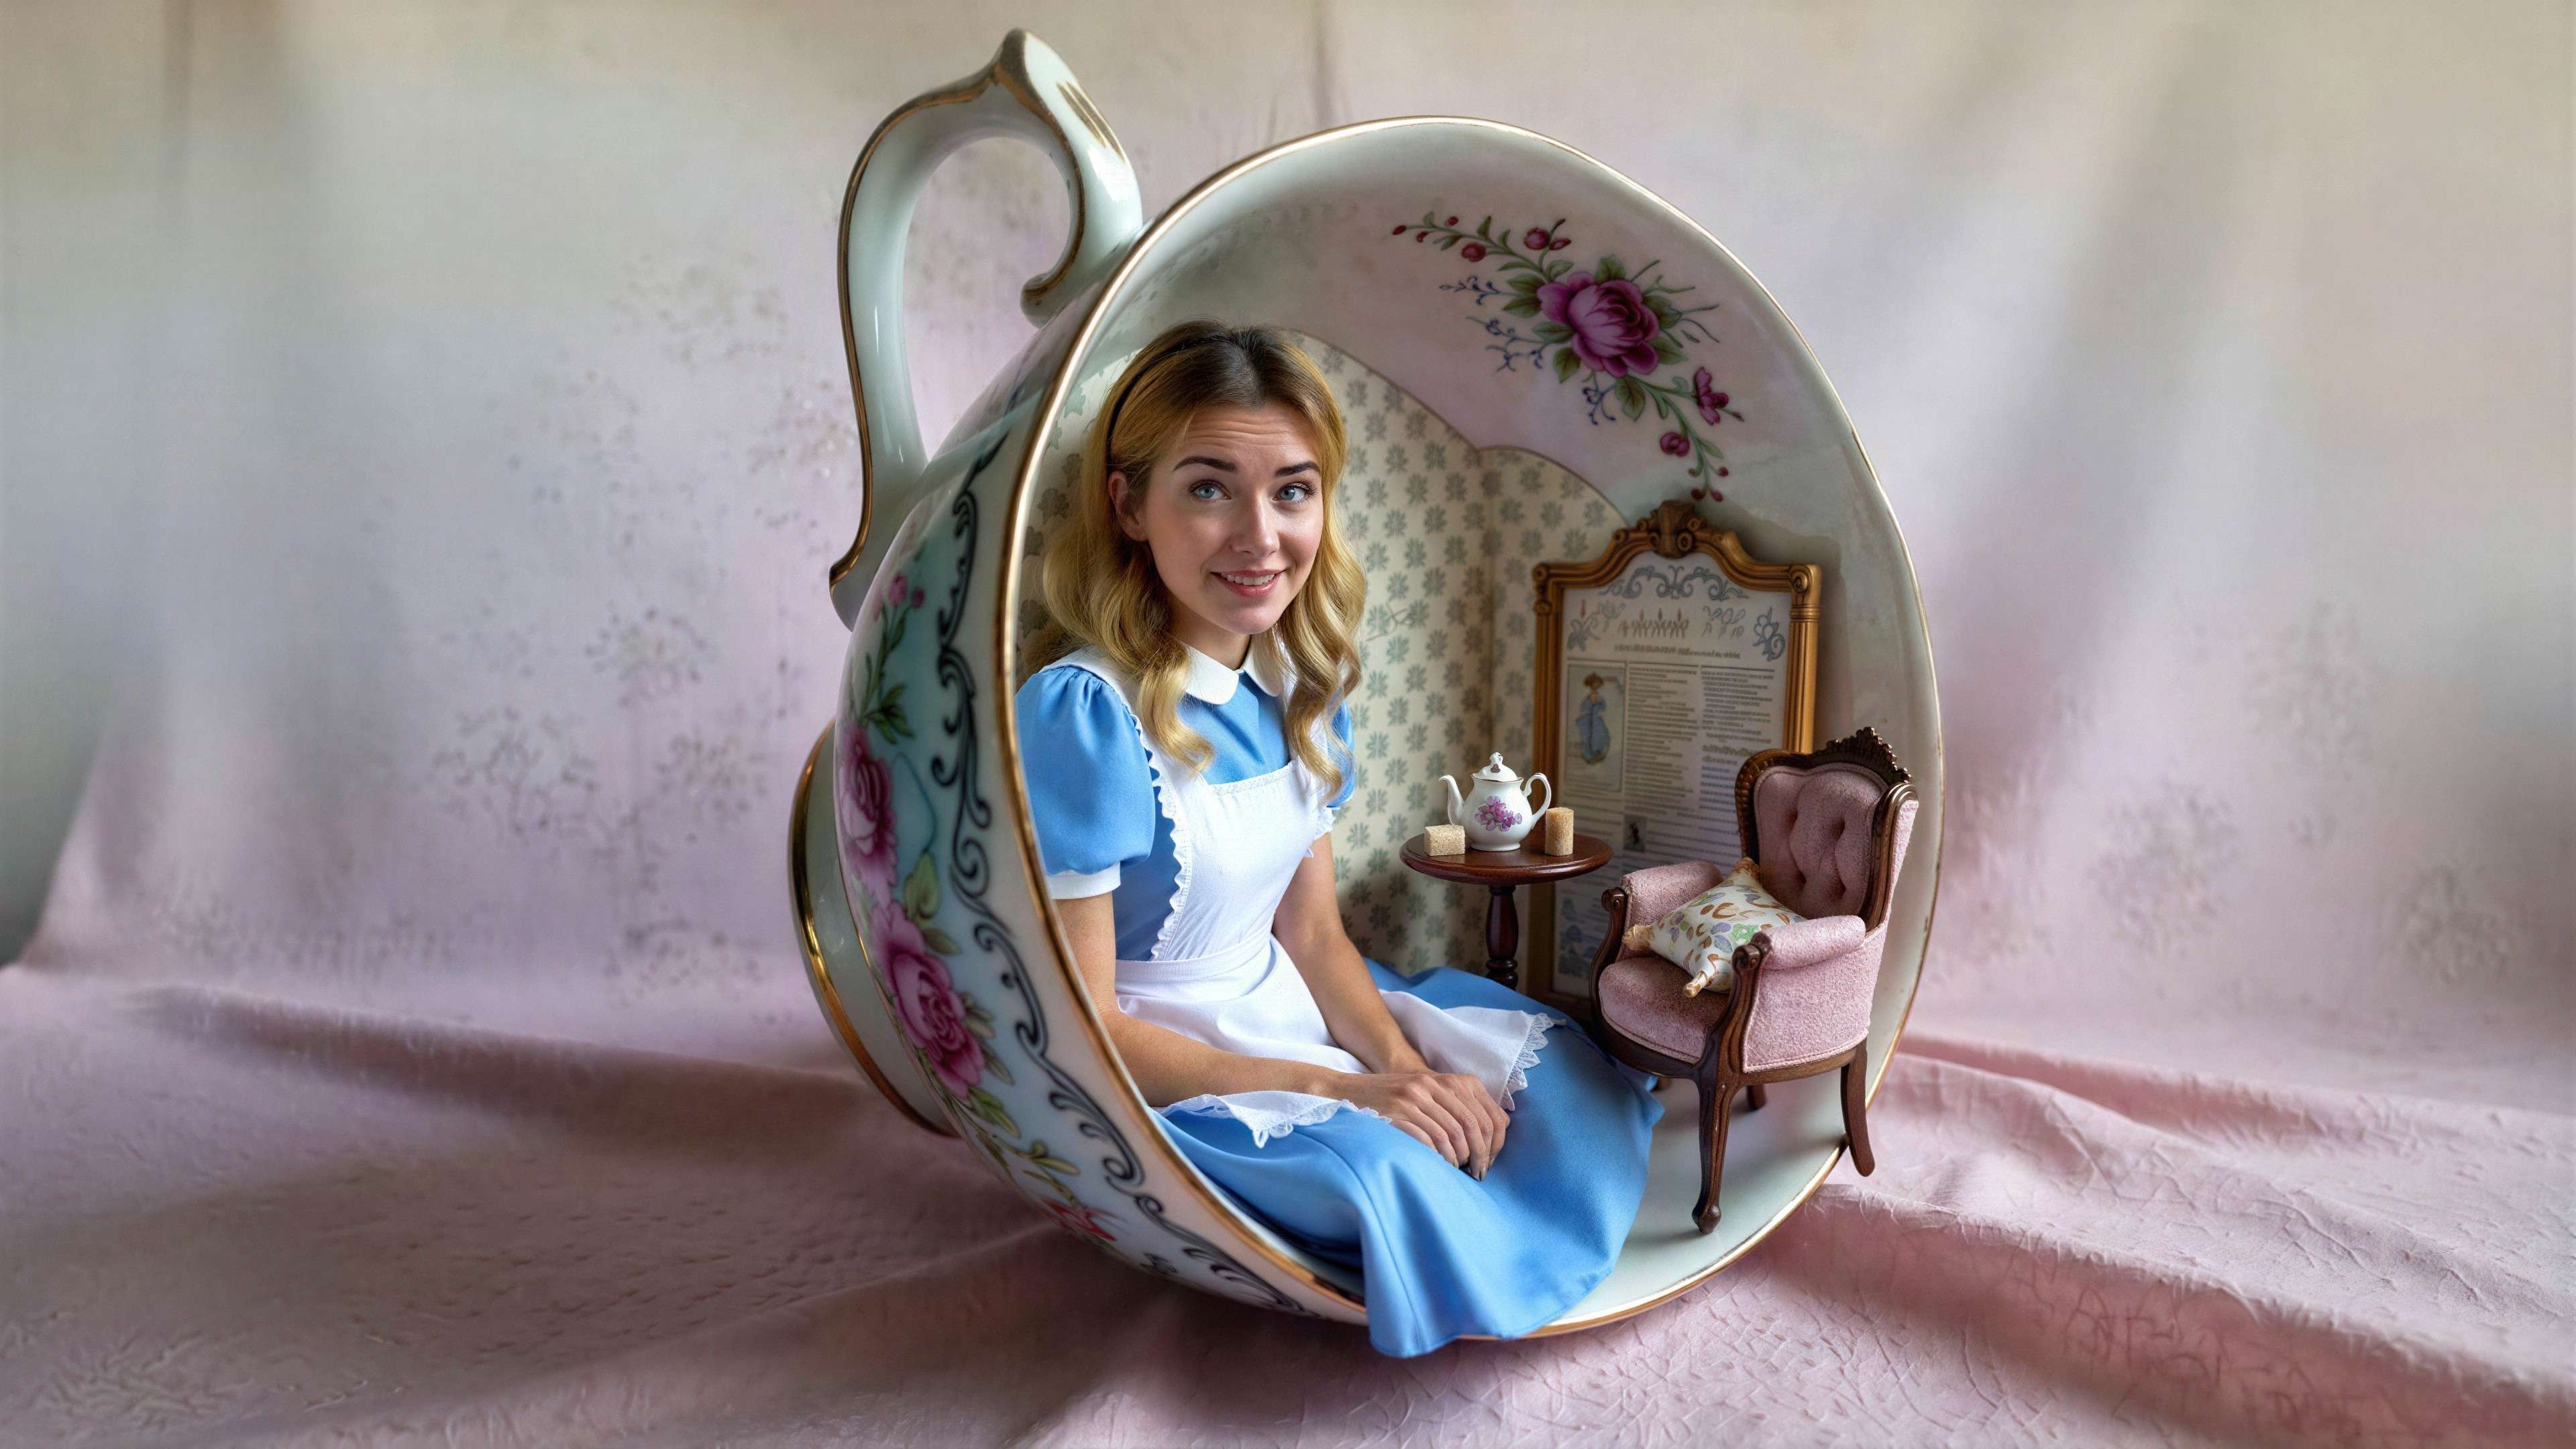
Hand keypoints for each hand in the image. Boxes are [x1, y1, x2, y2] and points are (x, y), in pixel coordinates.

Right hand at [1332, 1068, 1509, 1177]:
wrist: (1348, 1091)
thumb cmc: (1393, 1097)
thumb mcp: (1426, 1090)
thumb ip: (1454, 1104)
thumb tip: (1487, 1136)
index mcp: (1445, 1080)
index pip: (1481, 1113)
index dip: (1490, 1141)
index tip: (1488, 1160)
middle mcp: (1430, 1086)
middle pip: (1468, 1126)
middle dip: (1478, 1155)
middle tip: (1477, 1173)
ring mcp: (1411, 1099)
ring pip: (1449, 1136)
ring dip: (1457, 1159)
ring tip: (1457, 1170)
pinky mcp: (1395, 1115)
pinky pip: (1426, 1141)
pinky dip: (1437, 1158)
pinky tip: (1438, 1165)